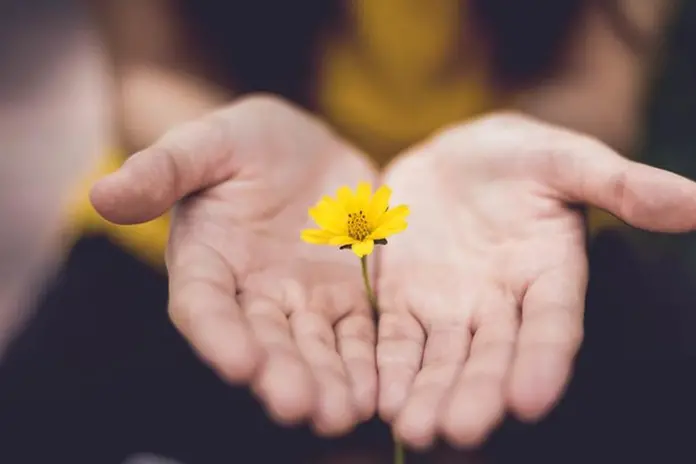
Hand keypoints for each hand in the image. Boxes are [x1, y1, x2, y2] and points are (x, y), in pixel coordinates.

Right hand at [90, 96, 378, 435]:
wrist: (302, 147)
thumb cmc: (241, 142)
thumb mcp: (206, 143)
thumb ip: (163, 169)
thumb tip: (103, 193)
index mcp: (207, 262)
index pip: (204, 306)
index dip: (219, 335)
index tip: (239, 364)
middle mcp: (251, 294)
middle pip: (264, 342)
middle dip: (282, 375)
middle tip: (300, 407)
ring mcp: (303, 300)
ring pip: (315, 349)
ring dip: (329, 383)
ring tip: (344, 413)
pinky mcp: (348, 297)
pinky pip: (359, 335)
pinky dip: (368, 363)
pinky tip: (380, 391)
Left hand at [376, 113, 695, 448]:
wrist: (453, 156)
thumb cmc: (520, 156)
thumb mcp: (566, 158)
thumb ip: (623, 184)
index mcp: (550, 274)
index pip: (553, 325)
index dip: (545, 361)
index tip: (532, 400)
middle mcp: (503, 305)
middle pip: (493, 356)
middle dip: (478, 394)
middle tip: (461, 431)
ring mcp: (451, 309)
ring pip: (442, 360)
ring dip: (429, 394)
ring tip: (415, 429)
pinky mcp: (404, 303)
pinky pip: (395, 340)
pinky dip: (387, 368)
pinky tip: (377, 398)